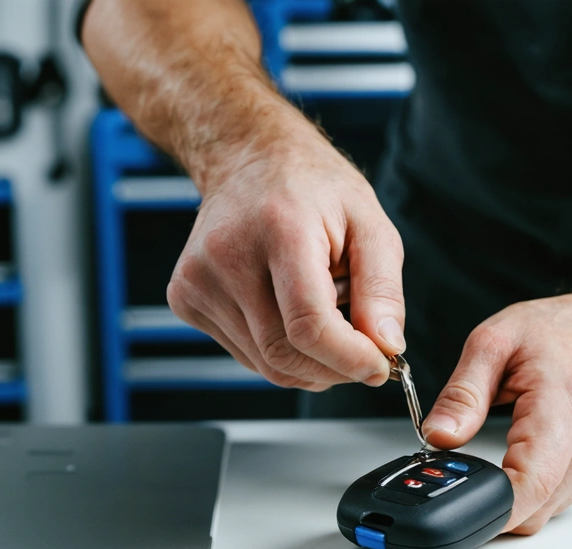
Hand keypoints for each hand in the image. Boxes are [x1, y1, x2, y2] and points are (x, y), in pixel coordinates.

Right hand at [167, 120, 405, 390]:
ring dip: (308, 359)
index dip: (350, 359)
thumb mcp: (370, 224)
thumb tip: (387, 348)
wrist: (247, 157)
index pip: (309, 326)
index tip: (380, 366)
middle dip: (333, 368)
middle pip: (284, 355)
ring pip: (265, 364)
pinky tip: (286, 309)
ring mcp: (197, 280)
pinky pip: (245, 355)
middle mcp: (227, 256)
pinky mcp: (185, 298)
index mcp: (279, 230)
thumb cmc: (315, 190)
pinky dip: (278, 351)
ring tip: (320, 311)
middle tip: (361, 351)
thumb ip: (382, 289)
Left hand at [421, 293, 571, 533]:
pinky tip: (513, 461)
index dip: (491, 506)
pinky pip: (547, 505)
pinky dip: (521, 493)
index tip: (457, 500)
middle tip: (460, 469)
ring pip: (537, 515)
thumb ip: (462, 394)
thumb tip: (438, 436)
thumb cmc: (558, 333)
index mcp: (565, 407)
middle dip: (486, 502)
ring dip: (505, 499)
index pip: (532, 483)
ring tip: (493, 455)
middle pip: (531, 511)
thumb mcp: (493, 343)